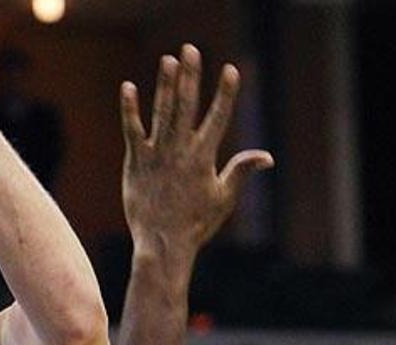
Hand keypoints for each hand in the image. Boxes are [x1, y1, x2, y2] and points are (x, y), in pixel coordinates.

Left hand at [120, 44, 273, 261]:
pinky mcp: (136, 161)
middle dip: (191, 76)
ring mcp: (157, 154)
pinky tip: (128, 87)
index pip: (218, 117)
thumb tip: (267, 156)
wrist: (162, 243)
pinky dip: (130, 109)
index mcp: (205, 157)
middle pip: (187, 105)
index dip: (225, 93)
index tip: (231, 69)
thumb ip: (240, 171)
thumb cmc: (196, 224)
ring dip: (166, 84)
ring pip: (162, 112)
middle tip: (191, 49)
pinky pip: (132, 129)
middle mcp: (181, 151)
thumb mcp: (224, 197)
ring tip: (168, 59)